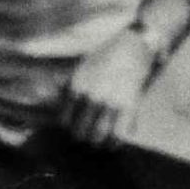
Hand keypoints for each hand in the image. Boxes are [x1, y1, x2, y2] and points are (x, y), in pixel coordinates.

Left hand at [59, 27, 157, 146]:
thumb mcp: (80, 69)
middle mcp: (92, 96)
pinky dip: (116, 142)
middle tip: (88, 137)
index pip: (64, 121)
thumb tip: (56, 107)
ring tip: (100, 143)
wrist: (133, 45)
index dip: (69, 127)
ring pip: (99, 137)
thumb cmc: (105, 57)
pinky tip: (115, 142)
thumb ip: (68, 89)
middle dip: (83, 137)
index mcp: (77, 86)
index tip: (74, 128)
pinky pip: (119, 135)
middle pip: (80, 132)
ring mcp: (111, 102)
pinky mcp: (129, 106)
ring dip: (99, 143)